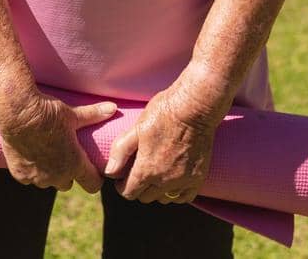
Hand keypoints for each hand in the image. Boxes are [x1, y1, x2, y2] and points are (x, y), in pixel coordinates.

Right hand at [0, 92, 116, 193]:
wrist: (17, 113)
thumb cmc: (47, 112)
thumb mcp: (72, 114)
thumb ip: (93, 115)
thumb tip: (113, 108)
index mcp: (74, 164)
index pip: (92, 184)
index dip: (94, 178)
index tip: (92, 169)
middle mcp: (57, 176)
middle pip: (67, 184)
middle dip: (68, 173)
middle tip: (65, 156)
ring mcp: (37, 177)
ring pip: (46, 182)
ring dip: (48, 173)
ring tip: (45, 155)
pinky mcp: (20, 174)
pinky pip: (28, 179)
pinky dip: (29, 170)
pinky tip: (29, 155)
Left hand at [103, 75, 228, 204]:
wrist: (194, 108)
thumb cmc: (163, 113)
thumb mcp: (136, 128)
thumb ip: (121, 151)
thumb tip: (109, 172)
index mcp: (147, 169)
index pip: (129, 192)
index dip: (121, 186)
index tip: (122, 177)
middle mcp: (165, 180)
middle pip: (145, 197)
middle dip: (138, 187)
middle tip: (138, 171)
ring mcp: (183, 181)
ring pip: (164, 198)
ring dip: (156, 190)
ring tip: (155, 173)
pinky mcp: (198, 178)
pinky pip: (184, 197)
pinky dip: (176, 193)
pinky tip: (172, 180)